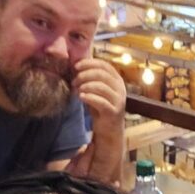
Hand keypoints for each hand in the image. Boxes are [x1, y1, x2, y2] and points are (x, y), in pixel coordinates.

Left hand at [68, 57, 125, 183]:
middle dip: (85, 74)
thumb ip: (90, 78)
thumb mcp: (96, 90)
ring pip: (101, 86)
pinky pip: (101, 101)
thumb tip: (76, 65)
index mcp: (117, 80)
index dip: (90, 63)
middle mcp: (120, 88)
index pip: (104, 65)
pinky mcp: (114, 112)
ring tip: (76, 90)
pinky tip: (80, 97)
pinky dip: (89, 97)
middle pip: (102, 74)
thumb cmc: (100, 108)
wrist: (109, 131)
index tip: (76, 66)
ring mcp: (119, 100)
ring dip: (85, 85)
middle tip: (74, 80)